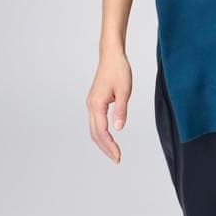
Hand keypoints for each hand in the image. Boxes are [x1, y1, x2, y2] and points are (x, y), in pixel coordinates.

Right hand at [86, 48, 131, 162]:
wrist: (111, 56)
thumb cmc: (119, 70)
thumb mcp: (124, 91)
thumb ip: (121, 110)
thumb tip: (119, 128)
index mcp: (96, 104)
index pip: (102, 132)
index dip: (110, 146)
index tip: (118, 156)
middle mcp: (91, 106)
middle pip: (95, 134)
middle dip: (105, 148)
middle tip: (117, 159)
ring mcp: (91, 104)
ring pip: (94, 129)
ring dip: (103, 142)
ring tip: (114, 153)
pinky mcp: (95, 102)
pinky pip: (96, 122)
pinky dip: (101, 133)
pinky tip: (109, 139)